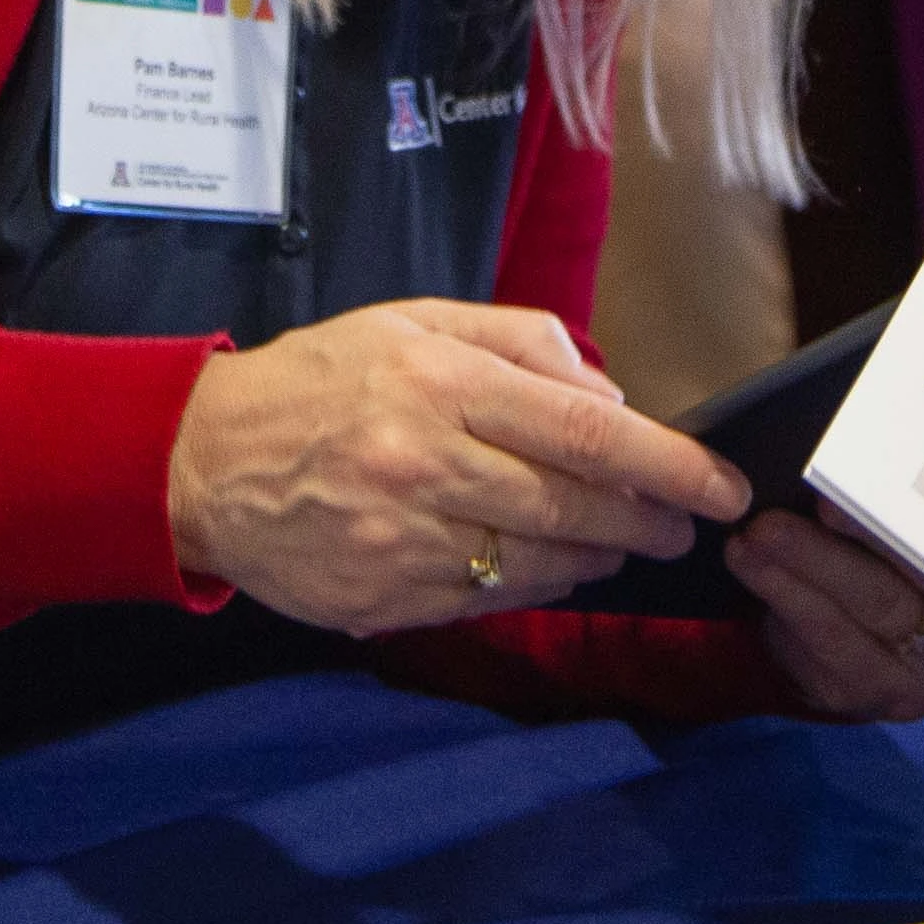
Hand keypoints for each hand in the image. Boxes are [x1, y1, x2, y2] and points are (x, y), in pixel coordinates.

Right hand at [163, 299, 743, 634]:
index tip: (722, 485)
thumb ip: (521, 344)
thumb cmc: (319, 382)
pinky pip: (491, 601)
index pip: (588, 433)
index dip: (670, 465)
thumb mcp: (414, 322)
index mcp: (441, 385)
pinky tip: (554, 565)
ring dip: (601, 556)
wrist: (201, 462)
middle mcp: (427, 465)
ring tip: (622, 541)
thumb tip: (609, 399)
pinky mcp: (383, 600)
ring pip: (542, 562)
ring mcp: (404, 542)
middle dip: (651, 520)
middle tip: (686, 524)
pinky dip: (538, 585)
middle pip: (577, 507)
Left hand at [731, 509, 923, 719]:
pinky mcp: (865, 702)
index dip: (885, 537)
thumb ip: (918, 499)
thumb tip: (860, 457)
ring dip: (784, 590)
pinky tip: (756, 579)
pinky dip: (781, 619)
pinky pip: (816, 666)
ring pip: (842, 641)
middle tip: (765, 526)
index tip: (830, 505)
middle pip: (887, 605)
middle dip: (817, 562)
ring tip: (745, 548)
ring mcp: (915, 687)